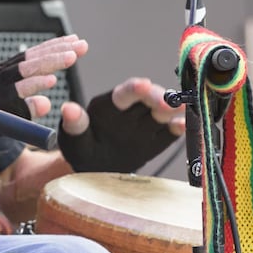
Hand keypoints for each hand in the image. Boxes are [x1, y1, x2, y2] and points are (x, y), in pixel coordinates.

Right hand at [0, 35, 87, 160]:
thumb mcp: (3, 111)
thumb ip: (24, 104)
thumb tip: (46, 102)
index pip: (27, 57)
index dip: (51, 47)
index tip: (73, 40)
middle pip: (28, 58)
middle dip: (56, 50)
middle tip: (80, 45)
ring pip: (22, 70)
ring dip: (48, 63)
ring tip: (71, 57)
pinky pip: (13, 92)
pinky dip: (32, 86)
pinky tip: (50, 81)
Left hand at [57, 77, 183, 172]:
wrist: (94, 167)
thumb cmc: (81, 147)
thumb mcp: (73, 136)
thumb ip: (74, 123)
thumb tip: (68, 108)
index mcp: (108, 106)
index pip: (122, 94)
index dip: (133, 88)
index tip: (143, 85)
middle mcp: (130, 111)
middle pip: (148, 100)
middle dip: (158, 98)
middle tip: (167, 103)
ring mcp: (145, 125)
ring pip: (162, 113)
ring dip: (173, 110)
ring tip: (182, 108)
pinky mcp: (157, 140)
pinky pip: (169, 133)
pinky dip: (178, 129)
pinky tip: (184, 125)